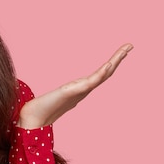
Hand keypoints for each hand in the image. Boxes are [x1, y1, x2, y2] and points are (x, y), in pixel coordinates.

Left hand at [18, 43, 132, 128]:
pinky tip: (108, 65)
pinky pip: (89, 82)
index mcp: (81, 88)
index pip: (101, 74)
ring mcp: (79, 92)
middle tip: (130, 45)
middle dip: (118, 58)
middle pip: (105, 72)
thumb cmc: (42, 108)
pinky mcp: (71, 93)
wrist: (32, 118)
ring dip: (113, 62)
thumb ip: (64, 94)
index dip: (112, 62)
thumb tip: (65, 92)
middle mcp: (83, 90)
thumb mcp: (58, 96)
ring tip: (124, 50)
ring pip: (101, 76)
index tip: (123, 50)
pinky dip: (100, 74)